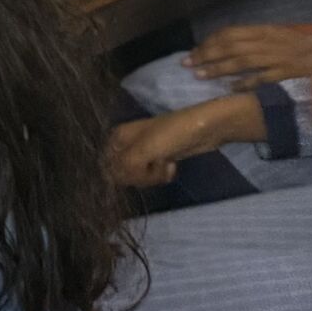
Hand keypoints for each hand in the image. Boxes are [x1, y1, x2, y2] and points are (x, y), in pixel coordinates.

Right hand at [108, 95, 267, 187]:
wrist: (205, 129)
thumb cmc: (172, 134)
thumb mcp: (144, 150)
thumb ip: (125, 167)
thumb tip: (110, 182)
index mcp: (118, 136)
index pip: (106, 165)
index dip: (120, 174)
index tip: (136, 174)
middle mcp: (126, 143)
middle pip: (121, 173)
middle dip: (139, 176)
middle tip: (154, 166)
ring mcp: (142, 151)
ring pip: (136, 176)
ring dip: (152, 176)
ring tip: (166, 165)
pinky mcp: (158, 158)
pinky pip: (150, 175)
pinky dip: (161, 175)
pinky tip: (171, 167)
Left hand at [188, 24, 311, 87]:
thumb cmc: (305, 48)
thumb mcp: (279, 37)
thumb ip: (256, 40)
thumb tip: (226, 44)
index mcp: (267, 31)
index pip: (230, 33)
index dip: (209, 42)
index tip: (194, 52)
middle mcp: (270, 42)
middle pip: (230, 46)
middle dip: (206, 54)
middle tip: (187, 64)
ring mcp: (279, 57)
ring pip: (242, 61)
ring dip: (218, 69)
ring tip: (199, 76)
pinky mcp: (288, 73)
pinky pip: (262, 78)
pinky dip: (245, 83)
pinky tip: (231, 89)